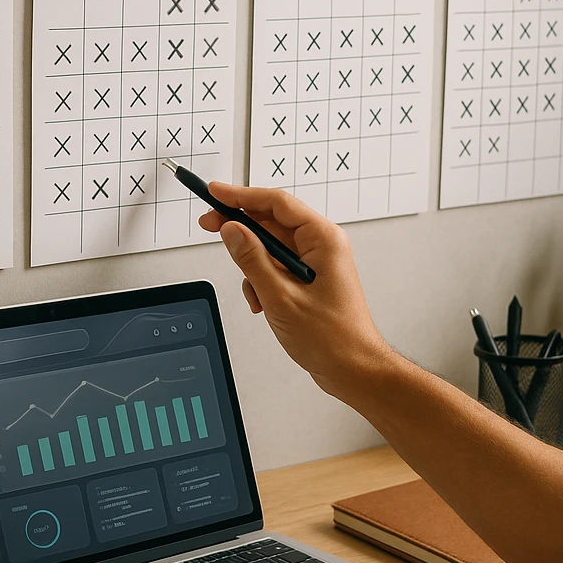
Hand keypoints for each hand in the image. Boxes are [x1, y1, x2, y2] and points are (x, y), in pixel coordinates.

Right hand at [198, 183, 389, 395]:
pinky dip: (262, 282)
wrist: (352, 369)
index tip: (216, 193)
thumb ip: (252, 260)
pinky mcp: (309, 279)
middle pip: (272, 222)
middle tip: (210, 226)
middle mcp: (322, 246)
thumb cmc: (333, 338)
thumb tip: (231, 231)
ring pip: (270, 248)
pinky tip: (263, 303)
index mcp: (323, 240)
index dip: (242, 196)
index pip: (277, 203)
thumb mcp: (280, 297)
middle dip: (241, 230)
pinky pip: (276, 268)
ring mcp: (316, 263)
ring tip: (255, 294)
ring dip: (253, 268)